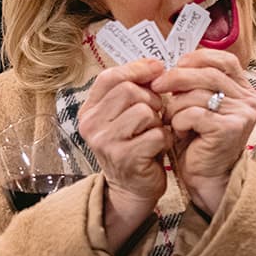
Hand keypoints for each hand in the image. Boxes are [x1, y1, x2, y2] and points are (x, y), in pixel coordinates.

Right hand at [78, 58, 169, 213]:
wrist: (132, 189)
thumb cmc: (134, 147)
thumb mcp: (125, 116)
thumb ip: (133, 90)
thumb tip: (155, 65)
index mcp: (89, 111)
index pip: (109, 77)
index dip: (136, 69)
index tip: (157, 69)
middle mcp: (91, 125)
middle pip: (129, 91)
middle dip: (151, 98)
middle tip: (156, 113)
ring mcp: (106, 142)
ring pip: (144, 111)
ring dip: (159, 120)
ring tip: (155, 131)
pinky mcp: (125, 158)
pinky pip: (156, 133)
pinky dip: (165, 138)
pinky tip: (160, 146)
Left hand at [152, 50, 255, 216]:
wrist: (207, 178)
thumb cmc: (200, 142)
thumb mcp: (199, 106)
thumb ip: (195, 84)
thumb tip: (170, 65)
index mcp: (245, 91)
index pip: (224, 60)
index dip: (198, 59)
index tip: (176, 65)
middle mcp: (249, 100)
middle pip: (208, 73)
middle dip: (177, 77)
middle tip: (156, 85)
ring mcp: (242, 114)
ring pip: (197, 94)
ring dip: (176, 106)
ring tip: (172, 121)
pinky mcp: (229, 129)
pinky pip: (193, 113)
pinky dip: (179, 121)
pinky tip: (180, 133)